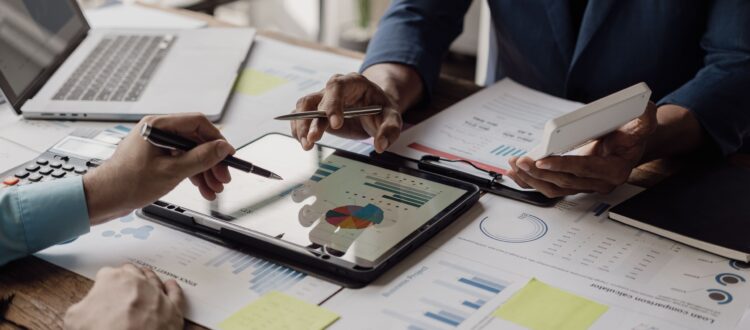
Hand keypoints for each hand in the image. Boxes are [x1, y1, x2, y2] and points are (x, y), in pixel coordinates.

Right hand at [64, 264, 184, 329]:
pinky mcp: (173, 308)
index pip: (106, 274)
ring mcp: (157, 293)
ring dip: (149, 278)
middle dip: (126, 277)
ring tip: (146, 277)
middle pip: (132, 272)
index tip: (103, 290)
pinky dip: (173, 289)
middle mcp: (137, 281)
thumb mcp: (74, 318)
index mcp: (112, 279)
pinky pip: (175, 294)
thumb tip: (83, 308)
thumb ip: (80, 306)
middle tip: (123, 284)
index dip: (103, 284)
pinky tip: (171, 285)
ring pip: (153, 279)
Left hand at [83, 113, 234, 223]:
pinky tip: (202, 188)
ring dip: (205, 171)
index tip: (228, 154)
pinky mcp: (156, 158)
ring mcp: (156, 145)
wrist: (103, 199)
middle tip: (223, 177)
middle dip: (212, 161)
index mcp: (158, 125)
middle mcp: (157, 131)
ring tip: (214, 188)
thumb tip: (222, 148)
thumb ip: (201, 158)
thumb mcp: (171, 171)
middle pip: (196, 140)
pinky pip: (181, 162)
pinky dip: (193, 174)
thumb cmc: (126, 183)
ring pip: (190, 153)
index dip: (217, 139)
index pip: (198, 123)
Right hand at [291, 73, 402, 152]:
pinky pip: (301, 117)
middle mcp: (334, 89)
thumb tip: (380, 145)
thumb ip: (389, 130)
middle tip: (313, 138)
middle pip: (316, 99)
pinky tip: (303, 141)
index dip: (333, 104)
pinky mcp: (317, 112)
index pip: (337, 87)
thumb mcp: (392, 117)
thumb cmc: (382, 109)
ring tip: (306, 144)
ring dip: (301, 126)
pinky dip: (299, 129)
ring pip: (304, 107)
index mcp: (353, 83)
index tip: (335, 124)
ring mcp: (323, 100)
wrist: (375, 109)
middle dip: (312, 120)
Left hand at [506, 102, 657, 197]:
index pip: (585, 170)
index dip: (563, 166)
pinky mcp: (573, 184)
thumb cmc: (632, 134)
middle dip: (540, 173)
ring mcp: (584, 186)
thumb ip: (645, 119)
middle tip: (520, 161)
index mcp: (614, 170)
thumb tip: (644, 109)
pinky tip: (515, 173)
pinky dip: (530, 182)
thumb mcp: (643, 124)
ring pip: (554, 189)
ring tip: (513, 166)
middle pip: (565, 182)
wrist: (630, 146)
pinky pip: (549, 187)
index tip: (542, 160)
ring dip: (531, 179)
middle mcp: (598, 183)